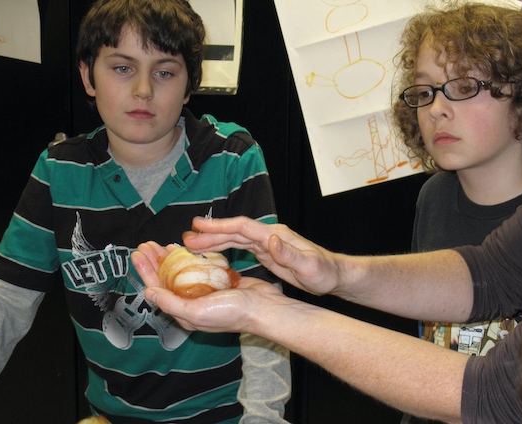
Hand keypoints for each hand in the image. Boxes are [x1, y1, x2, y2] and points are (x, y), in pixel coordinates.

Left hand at [131, 241, 284, 332]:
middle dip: (155, 261)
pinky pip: (200, 267)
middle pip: (167, 279)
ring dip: (171, 258)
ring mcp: (206, 291)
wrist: (265, 308)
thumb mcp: (197, 311)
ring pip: (182, 272)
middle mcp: (192, 302)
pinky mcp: (219, 281)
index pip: (158, 289)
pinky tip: (186, 248)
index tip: (138, 253)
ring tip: (161, 244)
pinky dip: (191, 257)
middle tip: (146, 244)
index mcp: (184, 312)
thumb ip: (171, 302)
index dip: (146, 271)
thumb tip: (147, 293)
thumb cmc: (232, 313)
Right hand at [181, 216, 343, 295]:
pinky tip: (214, 254)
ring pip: (236, 239)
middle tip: (186, 238)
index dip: (220, 225)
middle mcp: (270, 235)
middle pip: (235, 231)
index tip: (198, 225)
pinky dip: (226, 249)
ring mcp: (268, 243)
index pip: (243, 227)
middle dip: (210, 233)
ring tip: (193, 245)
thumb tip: (271, 240)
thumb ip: (290, 254)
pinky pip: (241, 248)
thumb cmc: (324, 272)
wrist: (335, 275)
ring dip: (215, 241)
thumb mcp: (309, 266)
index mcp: (276, 235)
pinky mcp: (268, 253)